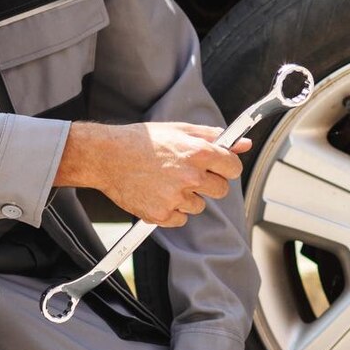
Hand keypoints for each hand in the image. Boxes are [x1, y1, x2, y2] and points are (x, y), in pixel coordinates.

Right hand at [56, 122, 251, 227]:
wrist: (107, 156)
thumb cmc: (143, 141)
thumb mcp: (180, 130)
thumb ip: (213, 137)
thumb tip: (242, 143)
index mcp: (199, 153)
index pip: (233, 168)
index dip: (226, 166)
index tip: (217, 166)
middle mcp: (190, 177)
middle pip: (221, 190)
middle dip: (209, 183)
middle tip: (188, 174)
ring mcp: (176, 198)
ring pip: (199, 206)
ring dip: (188, 197)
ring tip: (166, 181)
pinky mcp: (161, 214)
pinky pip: (180, 219)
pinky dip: (172, 211)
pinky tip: (157, 193)